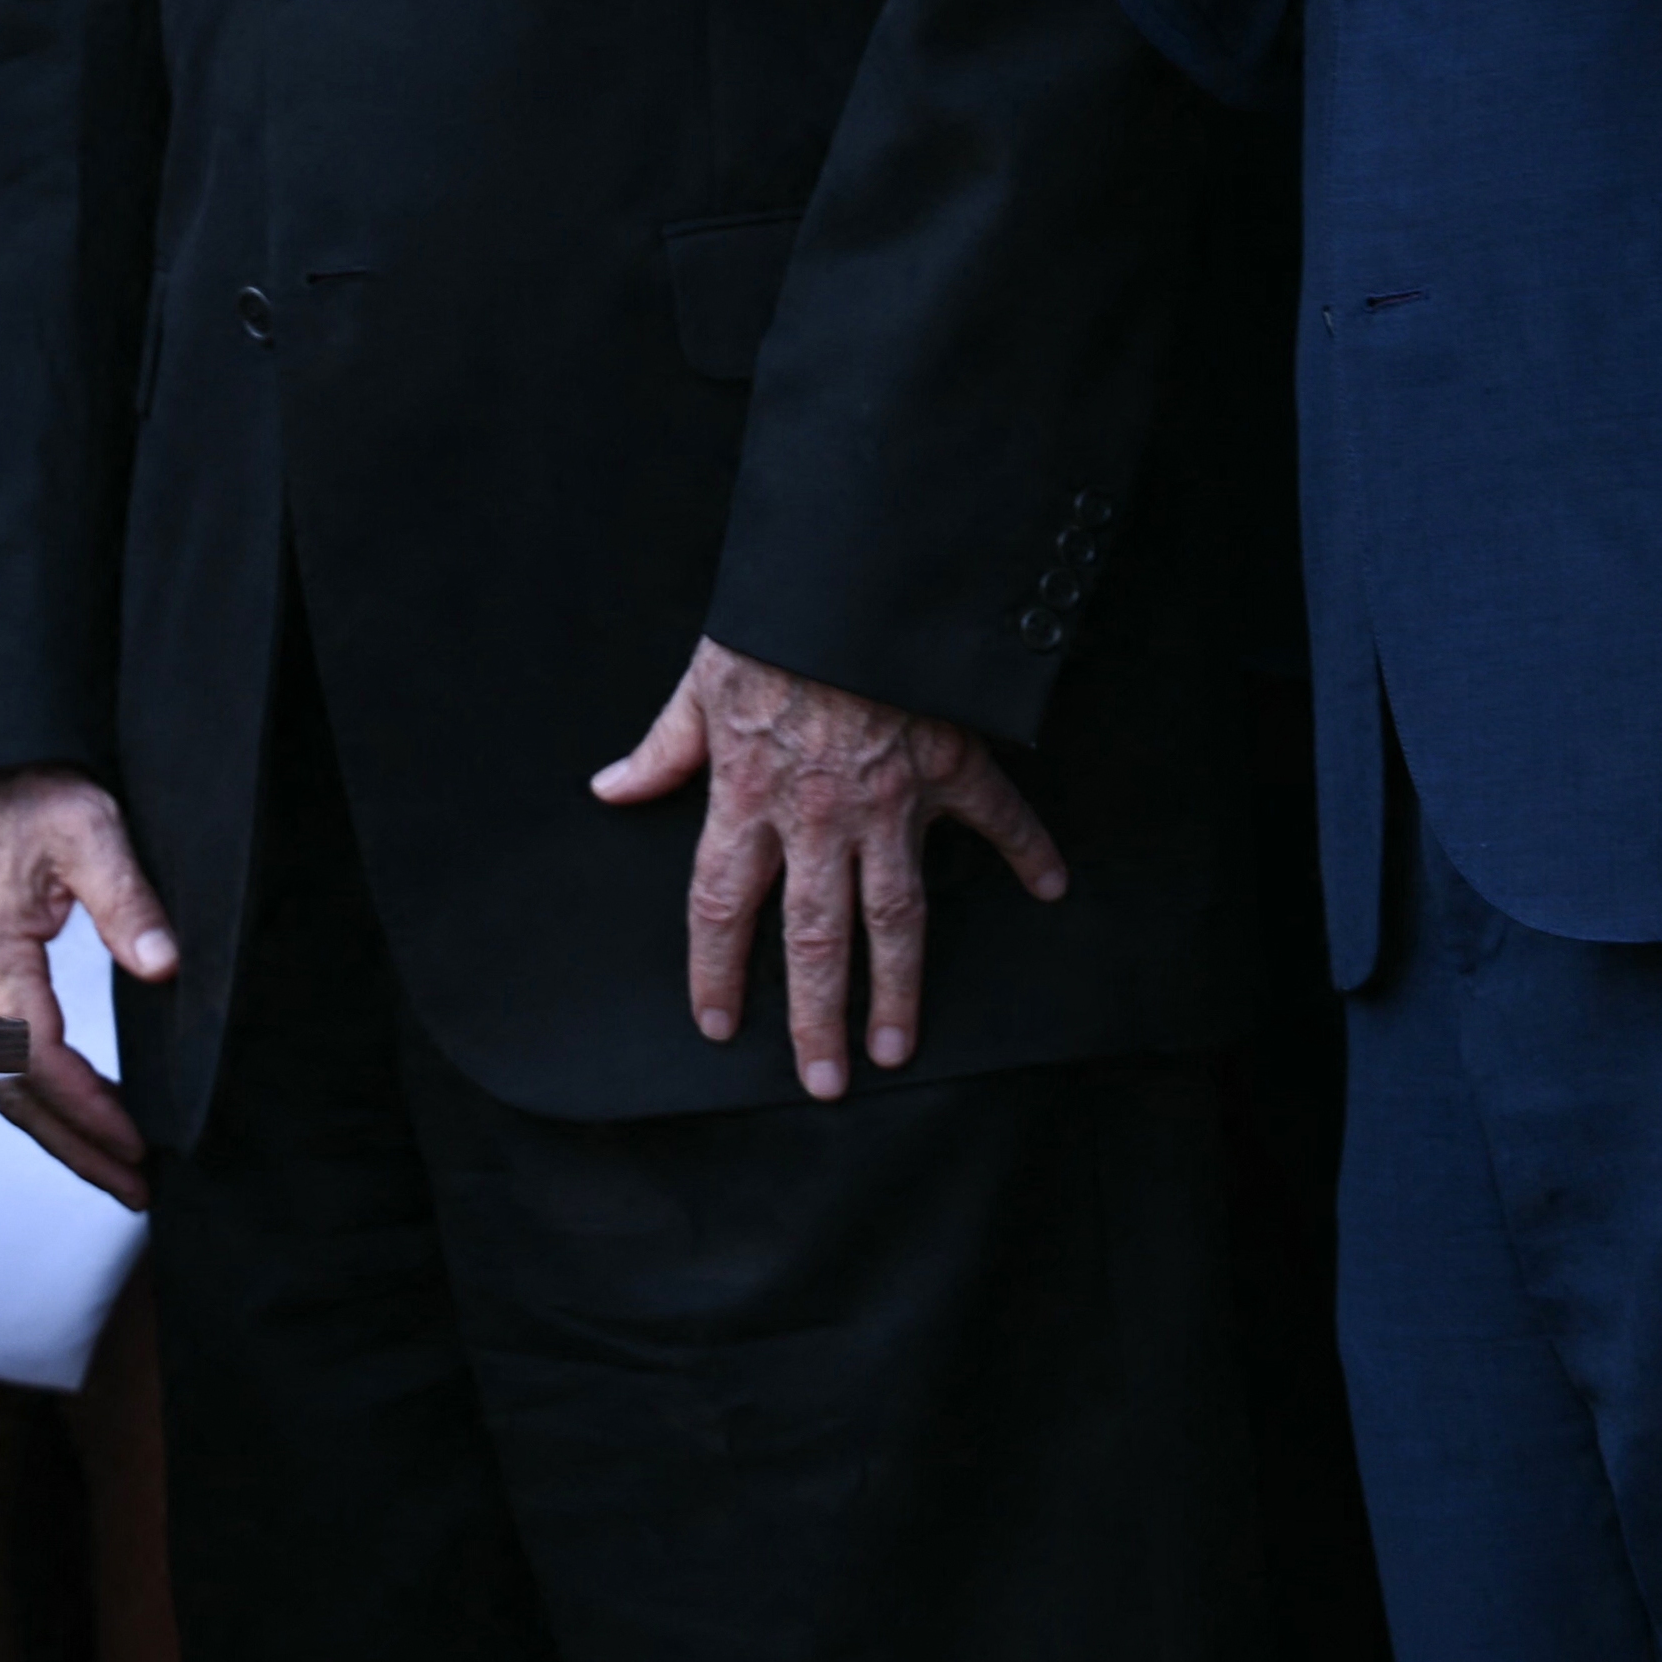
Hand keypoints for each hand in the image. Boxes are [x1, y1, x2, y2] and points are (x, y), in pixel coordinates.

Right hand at [0, 766, 168, 1209]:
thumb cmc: (33, 793)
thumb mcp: (92, 834)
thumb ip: (127, 903)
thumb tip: (163, 966)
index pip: (33, 1055)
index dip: (85, 1107)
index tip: (134, 1141)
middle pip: (10, 1090)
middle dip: (73, 1146)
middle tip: (134, 1186)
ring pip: (0, 1081)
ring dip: (56, 1130)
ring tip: (116, 1168)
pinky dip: (39, 1096)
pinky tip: (83, 1109)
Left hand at [588, 642, 1071, 1098]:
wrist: (849, 581)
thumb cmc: (771, 628)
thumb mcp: (698, 683)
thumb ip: (662, 748)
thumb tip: (611, 788)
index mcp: (747, 795)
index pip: (721, 905)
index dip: (715, 971)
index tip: (718, 1025)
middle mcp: (818, 815)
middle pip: (813, 937)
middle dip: (815, 1017)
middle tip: (826, 1080)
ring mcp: (890, 800)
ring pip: (896, 916)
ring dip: (899, 987)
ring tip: (899, 1047)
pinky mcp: (950, 767)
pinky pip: (996, 819)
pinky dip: (1028, 850)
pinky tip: (1050, 888)